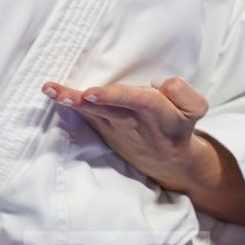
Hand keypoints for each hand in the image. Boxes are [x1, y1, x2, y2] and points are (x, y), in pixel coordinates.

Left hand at [39, 75, 218, 196]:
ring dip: (69, 101)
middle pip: (105, 108)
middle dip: (82, 101)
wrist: (169, 160)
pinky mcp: (103, 129)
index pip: (135, 101)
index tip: (92, 93)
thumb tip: (157, 84)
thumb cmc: (178, 126)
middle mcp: (130, 121)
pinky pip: (85, 116)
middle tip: (61, 94)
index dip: (114, 96)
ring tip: (50, 90)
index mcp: (155, 112)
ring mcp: (113, 127)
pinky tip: (54, 95)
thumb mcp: (195, 108)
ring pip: (90, 112)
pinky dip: (69, 106)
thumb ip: (181, 91)